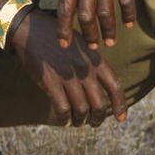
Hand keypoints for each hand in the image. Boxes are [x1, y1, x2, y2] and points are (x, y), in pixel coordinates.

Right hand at [10, 12, 125, 124]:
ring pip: (82, 109)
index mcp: (97, 61)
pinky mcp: (50, 82)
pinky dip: (65, 118)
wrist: (33, 31)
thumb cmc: (60, 42)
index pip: (115, 87)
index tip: (121, 119)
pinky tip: (65, 121)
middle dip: (98, 118)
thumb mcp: (84, 48)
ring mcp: (68, 76)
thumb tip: (105, 89)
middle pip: (99, 104)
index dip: (120, 106)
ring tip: (79, 122)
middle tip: (95, 123)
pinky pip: (62, 108)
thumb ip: (95, 66)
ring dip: (81, 120)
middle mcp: (86, 70)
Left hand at [57, 0, 141, 49]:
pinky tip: (130, 24)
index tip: (65, 45)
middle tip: (93, 47)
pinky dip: (128, 15)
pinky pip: (125, 0)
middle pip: (84, 16)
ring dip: (108, 31)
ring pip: (105, 12)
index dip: (63, 29)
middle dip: (88, 35)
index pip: (64, 9)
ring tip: (111, 42)